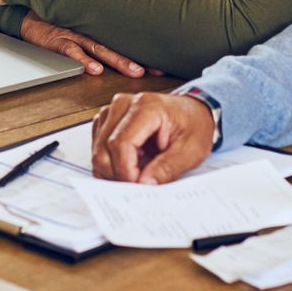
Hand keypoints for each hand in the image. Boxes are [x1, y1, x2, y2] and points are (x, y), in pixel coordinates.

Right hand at [18, 12, 158, 77]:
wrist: (27, 13)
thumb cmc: (56, 21)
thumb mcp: (79, 24)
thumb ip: (97, 33)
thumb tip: (119, 44)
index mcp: (96, 30)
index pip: (124, 41)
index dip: (143, 52)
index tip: (163, 63)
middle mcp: (89, 31)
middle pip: (118, 45)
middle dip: (138, 58)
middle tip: (156, 70)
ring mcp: (74, 35)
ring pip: (100, 49)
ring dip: (118, 60)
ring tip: (134, 71)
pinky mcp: (58, 40)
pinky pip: (72, 51)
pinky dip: (83, 60)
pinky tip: (94, 70)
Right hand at [89, 92, 214, 183]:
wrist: (193, 112)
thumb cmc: (193, 125)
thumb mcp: (191, 151)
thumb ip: (167, 168)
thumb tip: (144, 184)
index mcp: (147, 106)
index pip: (120, 143)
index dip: (125, 171)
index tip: (138, 186)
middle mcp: (124, 104)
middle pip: (103, 148)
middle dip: (118, 174)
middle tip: (139, 184)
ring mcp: (113, 111)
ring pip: (98, 151)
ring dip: (114, 169)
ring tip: (139, 170)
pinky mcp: (108, 120)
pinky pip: (98, 148)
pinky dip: (111, 163)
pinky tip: (131, 163)